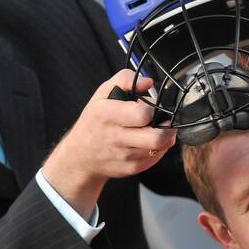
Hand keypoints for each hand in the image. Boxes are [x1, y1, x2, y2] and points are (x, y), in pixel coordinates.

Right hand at [42, 69, 176, 219]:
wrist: (80, 155)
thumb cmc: (95, 119)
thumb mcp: (102, 93)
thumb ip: (125, 79)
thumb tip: (148, 82)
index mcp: (106, 114)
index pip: (142, 114)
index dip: (152, 109)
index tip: (149, 107)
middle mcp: (115, 137)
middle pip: (157, 137)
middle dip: (167, 127)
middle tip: (164, 120)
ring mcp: (123, 156)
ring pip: (159, 148)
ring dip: (164, 137)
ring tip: (157, 129)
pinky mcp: (130, 168)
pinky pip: (155, 158)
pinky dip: (158, 149)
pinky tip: (149, 141)